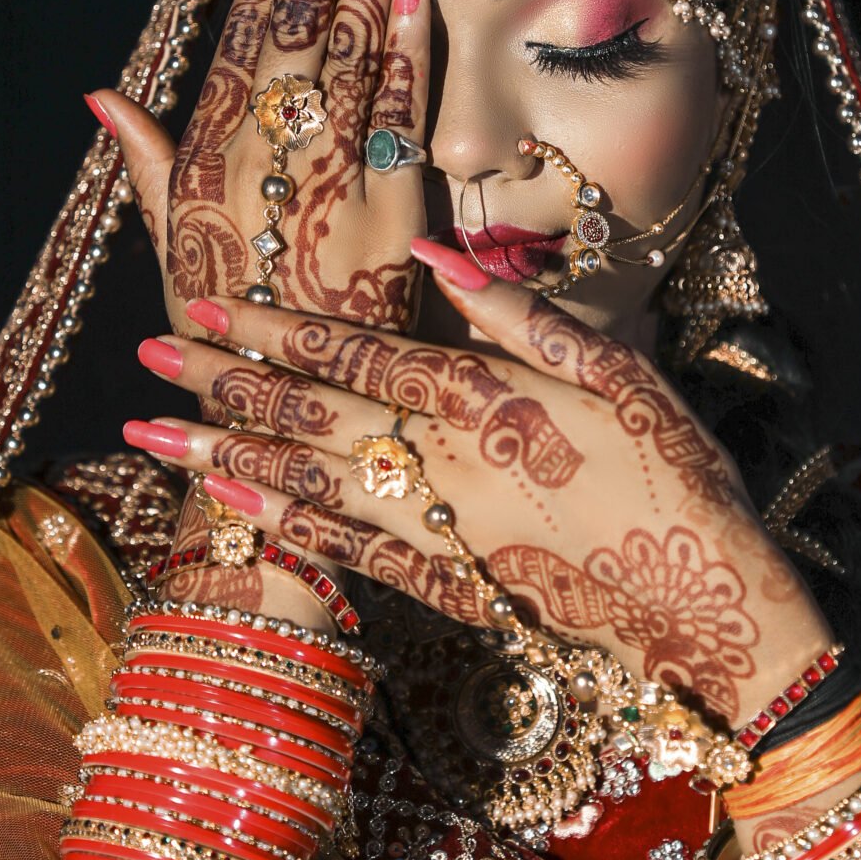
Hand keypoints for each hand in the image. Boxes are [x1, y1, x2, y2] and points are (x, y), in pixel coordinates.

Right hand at [91, 0, 429, 334]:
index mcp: (206, 155)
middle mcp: (260, 158)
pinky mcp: (384, 214)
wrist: (282, 413)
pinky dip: (405, 54)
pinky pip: (396, 119)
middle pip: (295, 21)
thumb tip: (102, 92)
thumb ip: (145, 163)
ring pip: (348, 53)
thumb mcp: (171, 244)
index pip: (241, 28)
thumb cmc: (226, 326)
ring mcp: (325, 181)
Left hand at [126, 249, 832, 730]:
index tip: (204, 302)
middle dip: (222, 383)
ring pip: (311, 484)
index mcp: (485, 401)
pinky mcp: (451, 587)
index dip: (273, 328)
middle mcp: (447, 466)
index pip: (355, 353)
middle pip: (312, 415)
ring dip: (226, 457)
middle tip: (147, 354)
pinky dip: (289, 529)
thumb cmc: (677, 475)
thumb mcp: (619, 373)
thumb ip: (521, 317)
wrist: (713, 604)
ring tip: (149, 438)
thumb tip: (432, 255)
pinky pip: (351, 555)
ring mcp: (442, 533)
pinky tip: (237, 507)